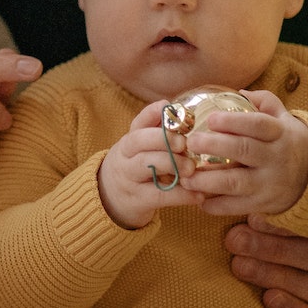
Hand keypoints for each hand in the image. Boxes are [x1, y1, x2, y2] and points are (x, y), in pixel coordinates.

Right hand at [97, 100, 206, 229]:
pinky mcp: (137, 200)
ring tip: (191, 168)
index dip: (152, 113)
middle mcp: (125, 156)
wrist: (110, 199)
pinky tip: (197, 195)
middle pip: (138, 141)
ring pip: (145, 165)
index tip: (167, 106)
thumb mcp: (140, 150)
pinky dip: (180, 195)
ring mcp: (129, 178)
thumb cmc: (136, 168)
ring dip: (171, 163)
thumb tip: (187, 116)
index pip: (138, 122)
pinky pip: (159, 195)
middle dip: (163, 138)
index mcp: (130, 140)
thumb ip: (159, 135)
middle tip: (184, 143)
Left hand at [178, 91, 307, 218]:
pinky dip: (216, 205)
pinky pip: (237, 206)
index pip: (258, 124)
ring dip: (208, 180)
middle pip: (244, 150)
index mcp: (280, 133)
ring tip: (185, 176)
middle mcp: (276, 158)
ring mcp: (270, 183)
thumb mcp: (283, 117)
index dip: (234, 121)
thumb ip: (263, 102)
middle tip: (189, 142)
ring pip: (236, 182)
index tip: (210, 118)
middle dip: (214, 146)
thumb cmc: (287, 141)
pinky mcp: (264, 203)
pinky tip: (199, 200)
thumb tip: (237, 92)